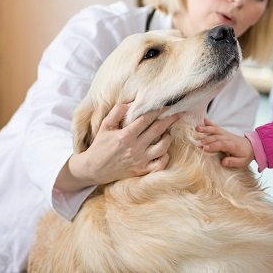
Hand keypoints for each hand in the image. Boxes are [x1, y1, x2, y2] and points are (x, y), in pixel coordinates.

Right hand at [57, 103, 178, 191]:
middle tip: (178, 113)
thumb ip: (117, 112)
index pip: (146, 119)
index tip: (165, 105)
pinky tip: (164, 150)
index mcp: (125, 135)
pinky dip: (165, 157)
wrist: (93, 169)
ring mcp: (140, 160)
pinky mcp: (142, 170)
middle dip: (169, 119)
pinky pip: (160, 164)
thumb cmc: (100, 146)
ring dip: (168, 137)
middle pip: (158, 130)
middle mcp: (135, 148)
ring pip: (162, 147)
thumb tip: (131, 103)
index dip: (157, 110)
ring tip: (169, 132)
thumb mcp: (105, 126)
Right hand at [196, 118, 254, 167]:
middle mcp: (228, 138)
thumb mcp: (242, 162)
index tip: (204, 149)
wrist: (251, 146)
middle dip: (206, 139)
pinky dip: (210, 123)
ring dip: (206, 129)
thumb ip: (233, 162)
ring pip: (215, 130)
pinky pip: (217, 126)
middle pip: (216, 137)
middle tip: (196, 143)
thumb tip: (223, 162)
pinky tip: (204, 120)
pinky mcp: (224, 132)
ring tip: (197, 129)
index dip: (213, 146)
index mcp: (233, 145)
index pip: (222, 144)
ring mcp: (226, 134)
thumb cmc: (245, 155)